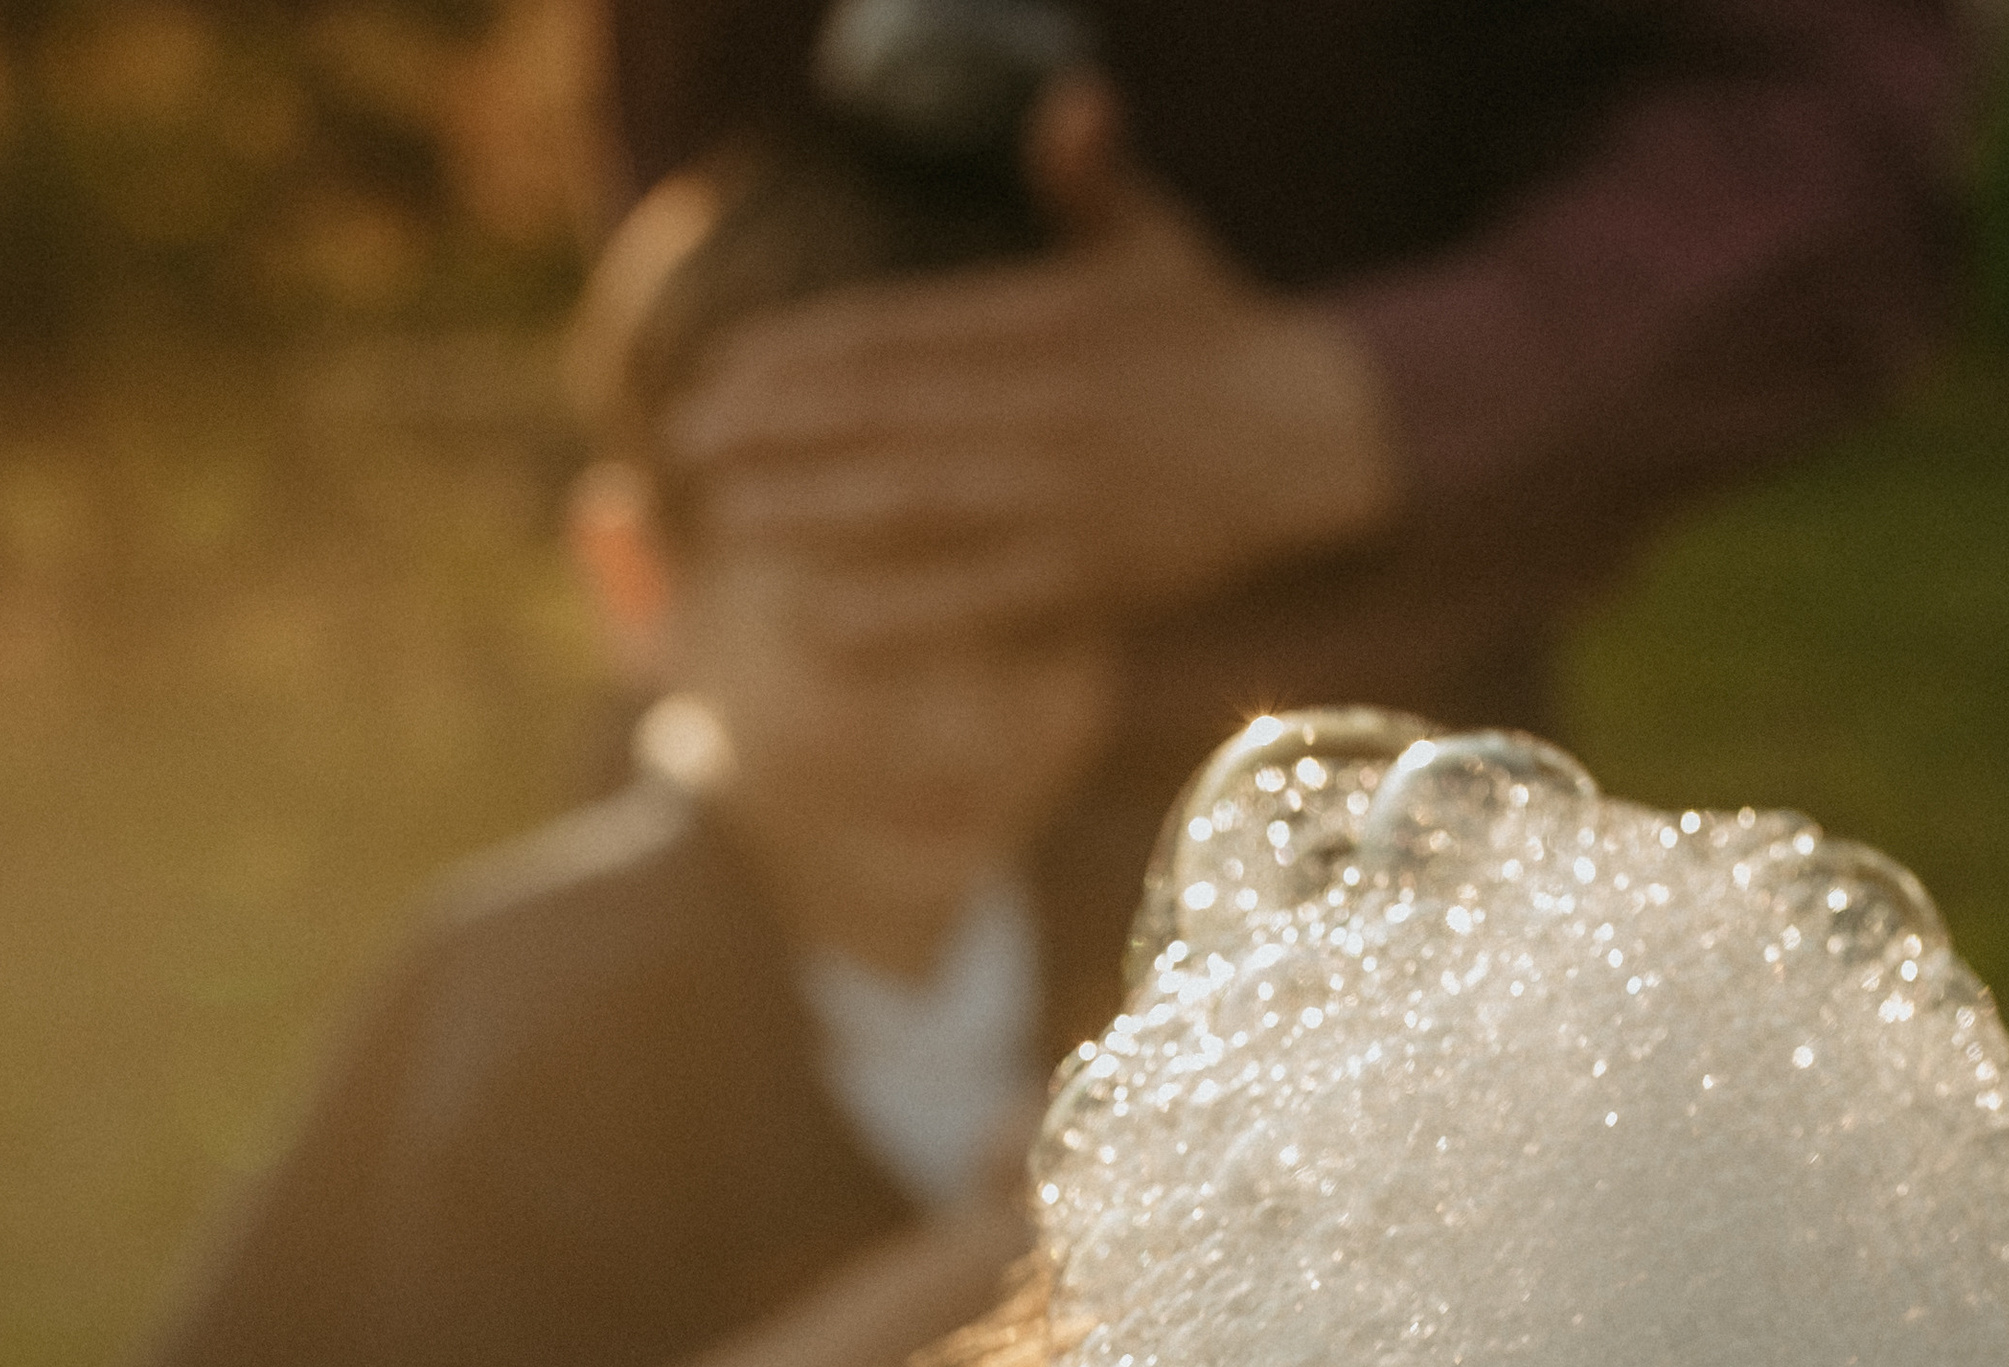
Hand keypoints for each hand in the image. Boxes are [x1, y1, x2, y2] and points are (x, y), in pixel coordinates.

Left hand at [663, 74, 1405, 651]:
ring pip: (912, 502)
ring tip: (724, 516)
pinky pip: (971, 601)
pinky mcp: (1088, 578)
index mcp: (1044, 325)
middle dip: (776, 431)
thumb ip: (1092, 180)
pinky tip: (814, 620)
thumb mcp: (1160, 243)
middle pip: (883, 417)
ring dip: (810, 510)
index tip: (719, 370)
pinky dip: (891, 613)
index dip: (798, 356)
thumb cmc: (1224, 336)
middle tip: (685, 443)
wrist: (1323, 435)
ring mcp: (1065, 499)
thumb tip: (1071, 104)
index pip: (894, 335)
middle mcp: (1045, 409)